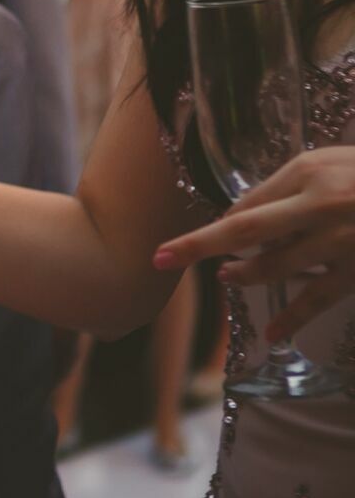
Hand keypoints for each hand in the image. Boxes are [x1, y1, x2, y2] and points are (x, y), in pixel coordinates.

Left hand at [153, 146, 354, 342]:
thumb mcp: (332, 164)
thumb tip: (244, 216)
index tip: (193, 240)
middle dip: (197, 245)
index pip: (247, 204)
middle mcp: (318, 204)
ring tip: (228, 280)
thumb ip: (292, 186)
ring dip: (245, 277)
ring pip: (276, 266)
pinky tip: (272, 334)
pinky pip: (319, 298)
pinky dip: (292, 318)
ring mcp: (341, 239)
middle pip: (243, 229)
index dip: (218, 226)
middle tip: (161, 257)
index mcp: (306, 172)